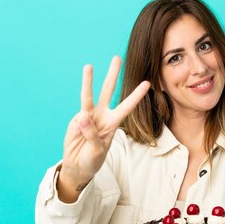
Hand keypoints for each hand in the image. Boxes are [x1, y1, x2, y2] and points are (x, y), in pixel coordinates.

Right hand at [58, 56, 149, 199]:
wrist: (78, 166)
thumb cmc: (92, 160)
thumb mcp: (97, 152)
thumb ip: (93, 136)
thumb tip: (84, 118)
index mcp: (113, 123)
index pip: (127, 107)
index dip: (136, 95)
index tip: (147, 83)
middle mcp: (102, 116)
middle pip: (108, 91)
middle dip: (113, 75)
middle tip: (117, 57)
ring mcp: (88, 116)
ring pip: (89, 96)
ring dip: (88, 81)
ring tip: (88, 66)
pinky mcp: (76, 120)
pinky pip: (79, 116)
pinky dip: (81, 122)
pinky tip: (81, 131)